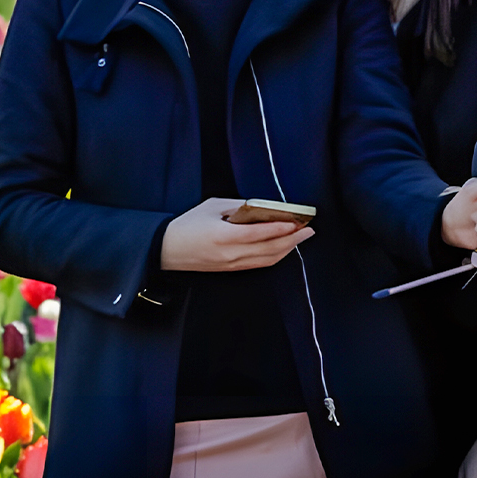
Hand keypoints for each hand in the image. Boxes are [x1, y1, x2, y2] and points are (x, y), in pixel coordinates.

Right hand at [159, 198, 314, 271]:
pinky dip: (275, 255)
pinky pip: (260, 264)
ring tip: (302, 237)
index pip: (258, 234)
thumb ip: (237, 207)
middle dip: (292, 239)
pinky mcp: (232, 269)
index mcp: (223, 236)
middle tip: (308, 228)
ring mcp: (233, 264)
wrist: (167, 251)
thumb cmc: (187, 225)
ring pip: (268, 259)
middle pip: (269, 249)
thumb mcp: (210, 207)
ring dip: (288, 248)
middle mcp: (231, 254)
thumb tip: (260, 208)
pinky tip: (284, 247)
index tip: (296, 221)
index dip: (279, 228)